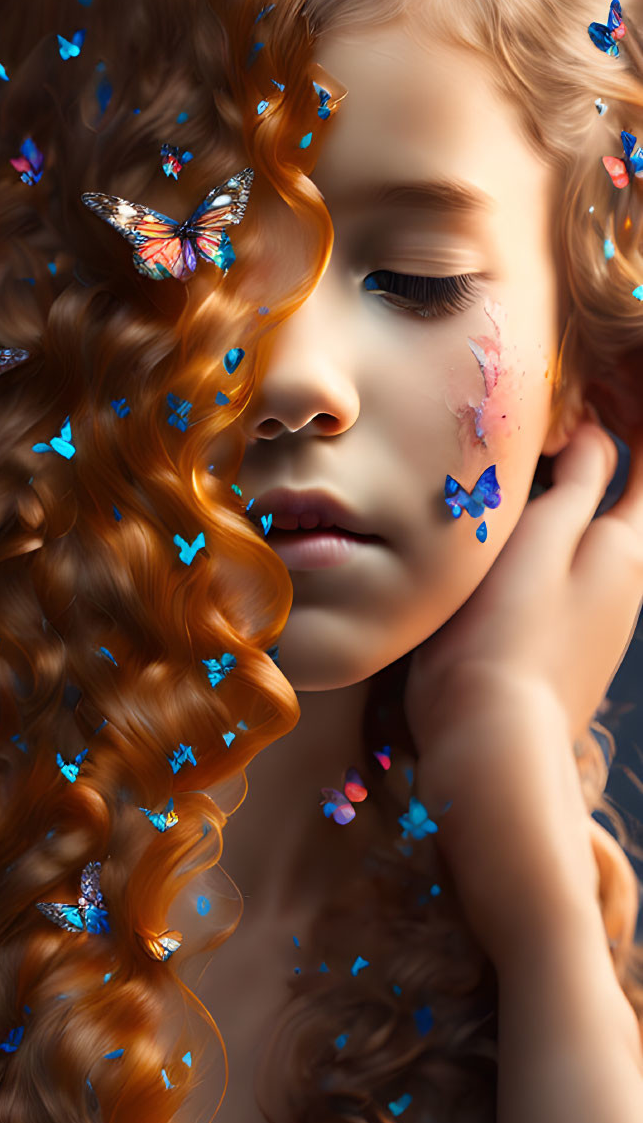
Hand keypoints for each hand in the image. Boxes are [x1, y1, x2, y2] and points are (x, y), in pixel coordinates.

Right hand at [403, 412, 642, 760]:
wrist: (492, 741)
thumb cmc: (506, 631)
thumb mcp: (539, 538)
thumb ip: (576, 480)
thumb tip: (596, 433)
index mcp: (625, 547)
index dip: (633, 420)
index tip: (609, 380)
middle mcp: (625, 583)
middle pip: (623, 503)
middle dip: (600, 459)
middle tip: (562, 418)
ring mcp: (597, 620)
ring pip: (590, 540)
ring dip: (568, 502)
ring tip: (523, 473)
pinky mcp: (564, 648)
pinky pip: (566, 575)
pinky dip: (549, 542)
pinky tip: (507, 543)